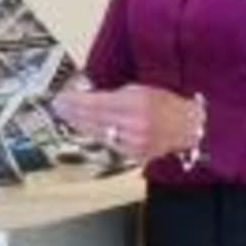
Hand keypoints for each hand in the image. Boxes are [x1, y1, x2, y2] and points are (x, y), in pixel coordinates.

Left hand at [53, 82, 196, 159]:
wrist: (188, 127)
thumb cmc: (164, 104)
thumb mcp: (141, 90)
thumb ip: (115, 94)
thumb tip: (87, 96)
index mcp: (137, 104)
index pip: (97, 104)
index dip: (76, 102)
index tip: (61, 98)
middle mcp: (134, 125)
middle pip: (94, 120)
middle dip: (73, 113)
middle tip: (58, 106)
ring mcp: (134, 143)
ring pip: (98, 134)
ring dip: (80, 125)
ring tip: (67, 116)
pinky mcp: (134, 155)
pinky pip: (108, 144)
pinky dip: (95, 135)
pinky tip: (84, 128)